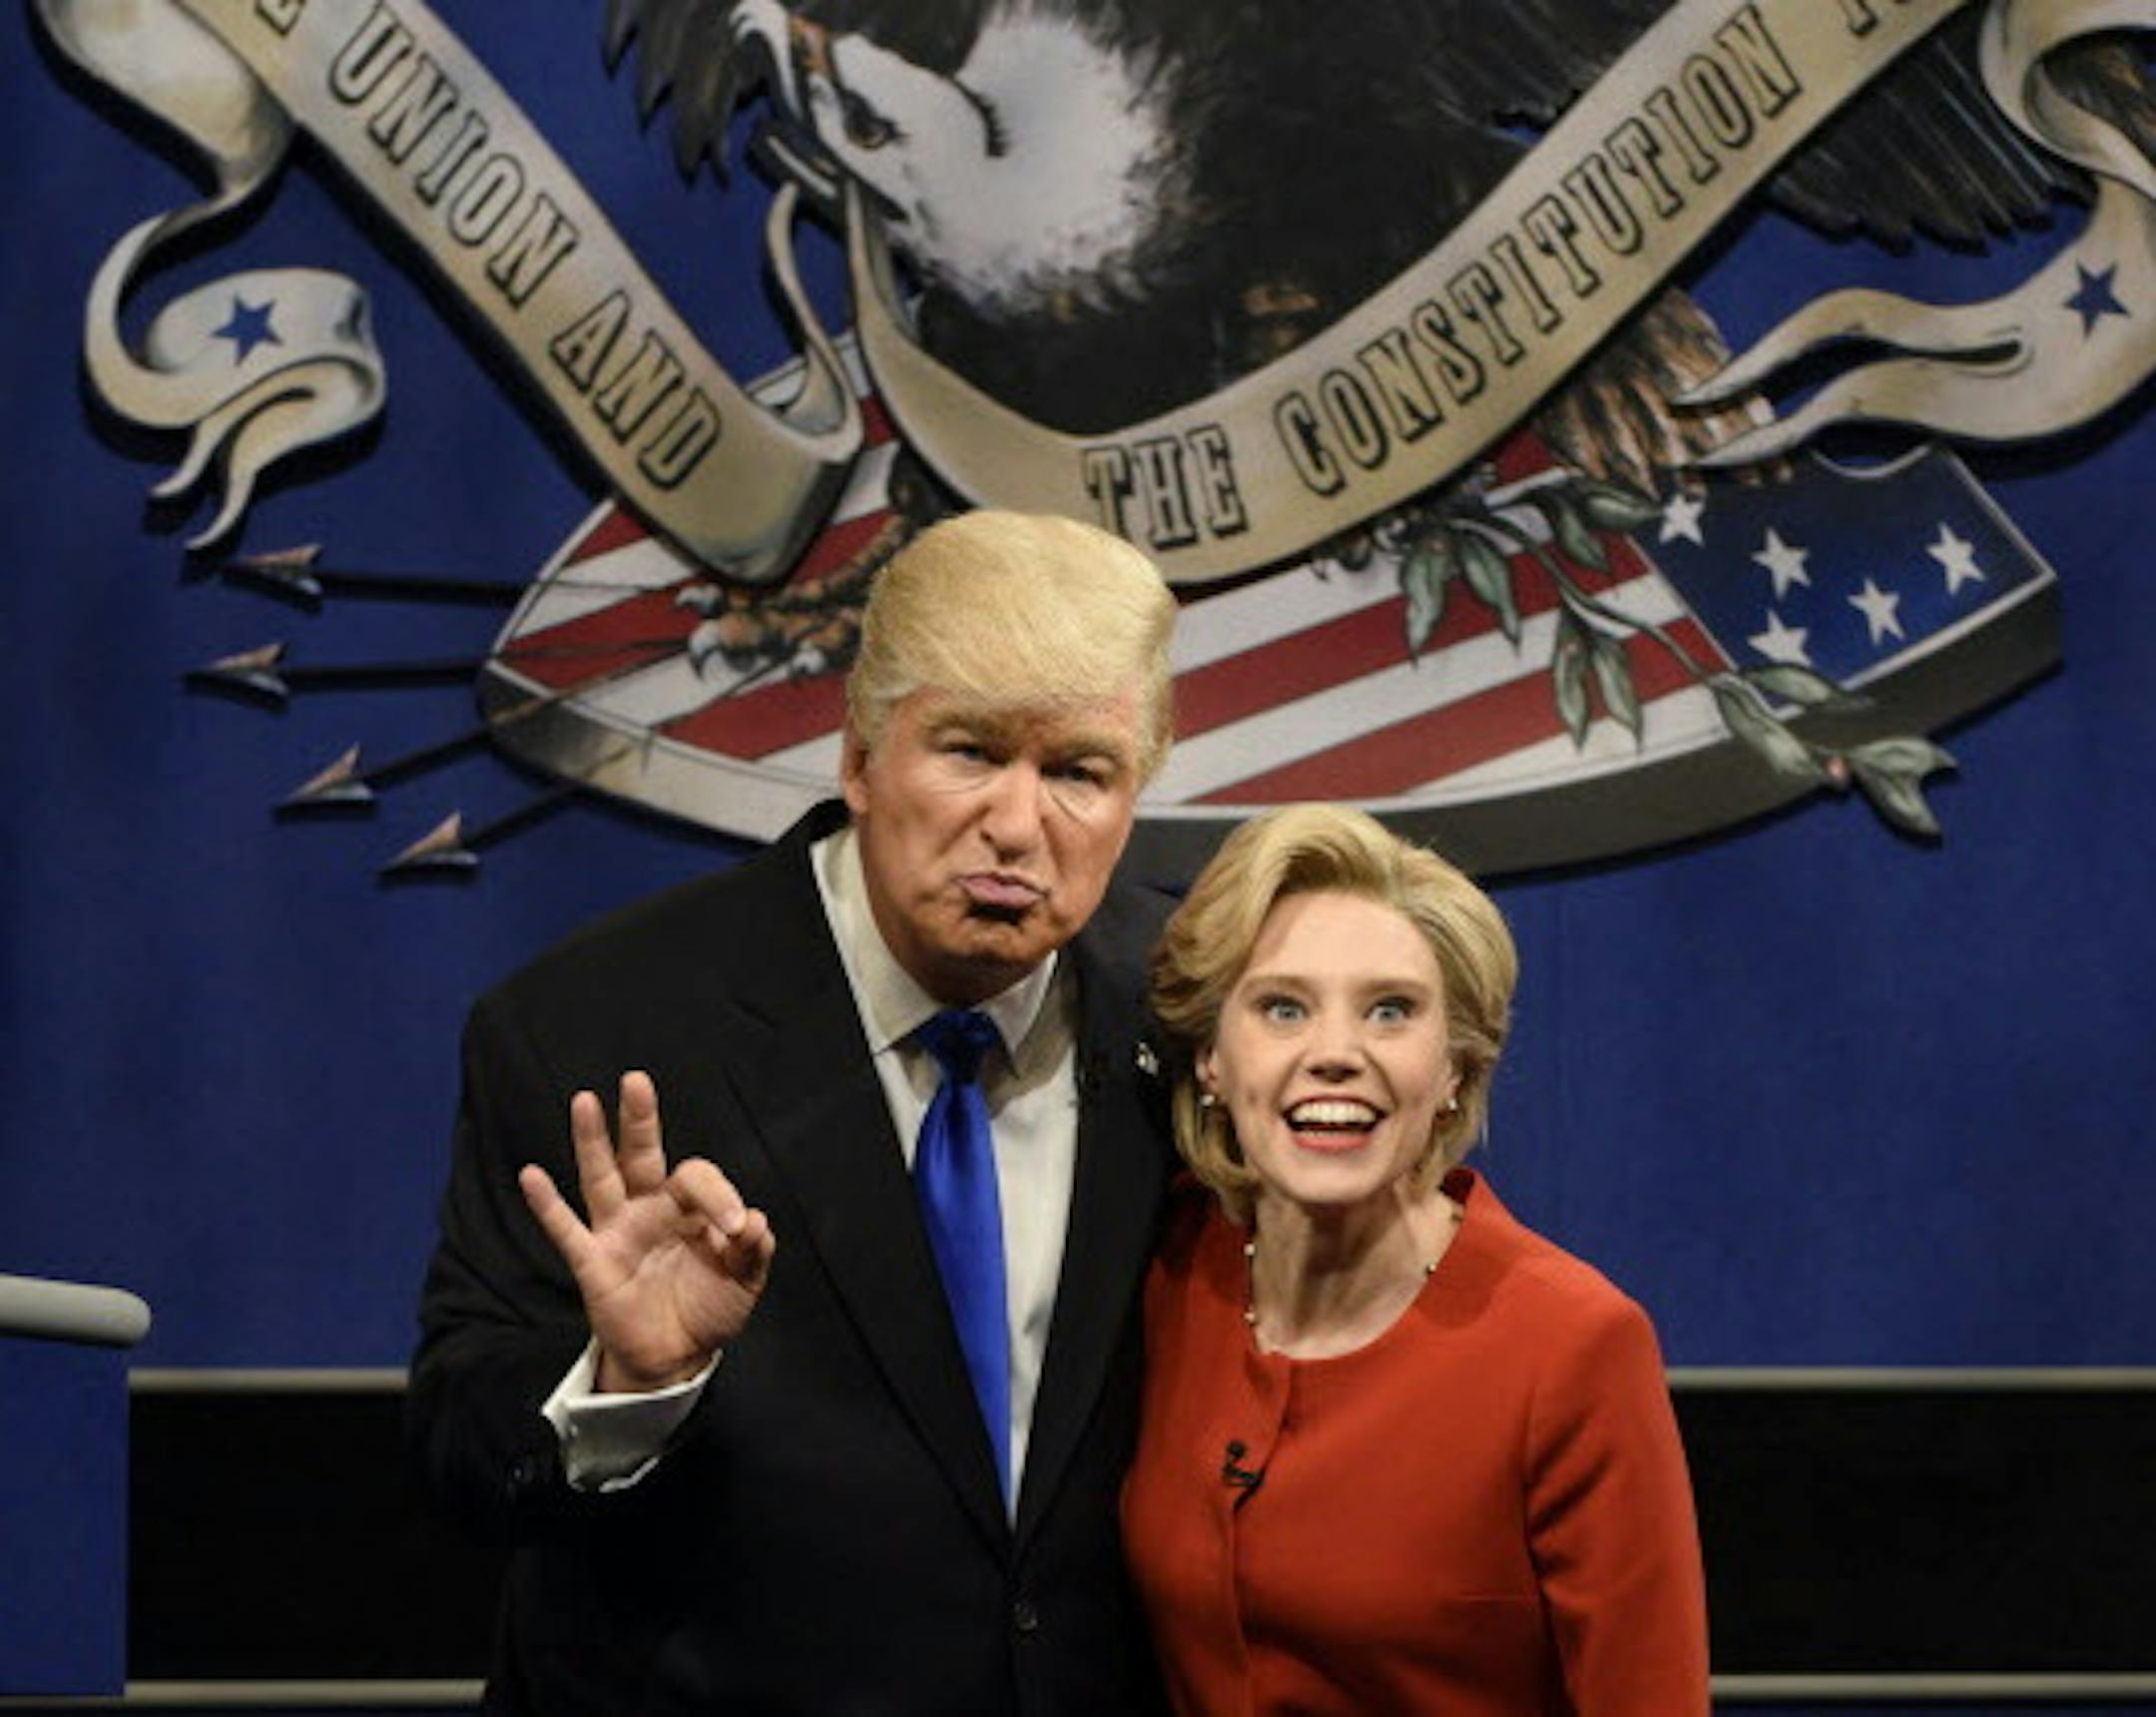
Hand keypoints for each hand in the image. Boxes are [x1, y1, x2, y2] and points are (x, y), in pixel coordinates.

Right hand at [519, 1070, 774, 1392]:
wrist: (677, 1358)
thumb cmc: (709, 1309)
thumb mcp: (744, 1281)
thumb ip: (754, 1250)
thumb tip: (754, 1220)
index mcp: (688, 1208)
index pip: (698, 1178)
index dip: (720, 1196)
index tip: (737, 1229)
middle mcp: (649, 1209)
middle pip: (641, 1155)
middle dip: (639, 1119)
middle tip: (636, 1081)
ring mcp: (618, 1232)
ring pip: (600, 1178)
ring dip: (591, 1141)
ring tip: (584, 1101)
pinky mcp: (593, 1263)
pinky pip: (566, 1230)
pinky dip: (547, 1204)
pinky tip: (531, 1175)